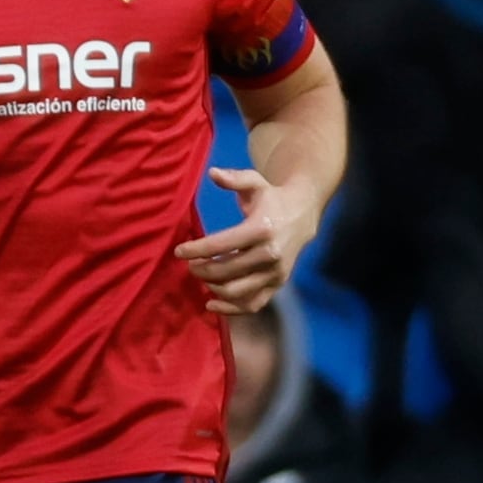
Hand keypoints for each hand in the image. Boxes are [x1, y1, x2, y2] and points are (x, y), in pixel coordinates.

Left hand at [173, 167, 304, 313]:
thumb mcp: (255, 181)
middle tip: (189, 265)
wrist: (302, 214)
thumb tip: (212, 173)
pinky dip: (231, 309)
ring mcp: (276, 272)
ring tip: (201, 277)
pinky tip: (211, 305)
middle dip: (201, 270)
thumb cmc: (271, 197)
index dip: (196, 250)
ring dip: (213, 287)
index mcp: (261, 229)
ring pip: (237, 291)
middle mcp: (270, 254)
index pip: (221, 245)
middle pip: (226, 270)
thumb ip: (234, 178)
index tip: (179, 251)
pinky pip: (253, 304)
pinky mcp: (278, 284)